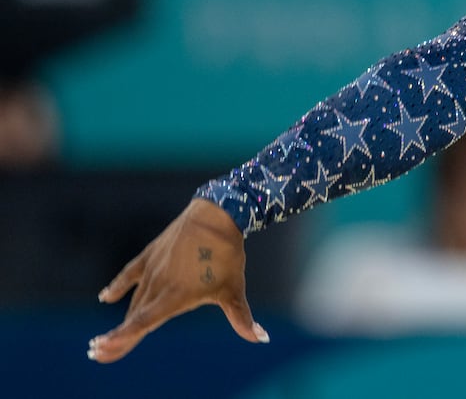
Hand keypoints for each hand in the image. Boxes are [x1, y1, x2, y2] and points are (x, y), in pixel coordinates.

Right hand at [88, 198, 267, 362]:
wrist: (216, 215)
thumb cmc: (226, 256)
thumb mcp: (234, 290)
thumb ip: (242, 319)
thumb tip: (263, 339)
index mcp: (175, 297)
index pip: (142, 323)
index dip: (121, 337)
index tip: (100, 348)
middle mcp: (158, 285)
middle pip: (134, 316)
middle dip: (117, 337)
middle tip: (98, 353)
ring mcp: (152, 269)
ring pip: (133, 299)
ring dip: (120, 318)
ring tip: (104, 338)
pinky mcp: (151, 255)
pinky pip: (129, 274)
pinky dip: (117, 286)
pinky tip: (105, 297)